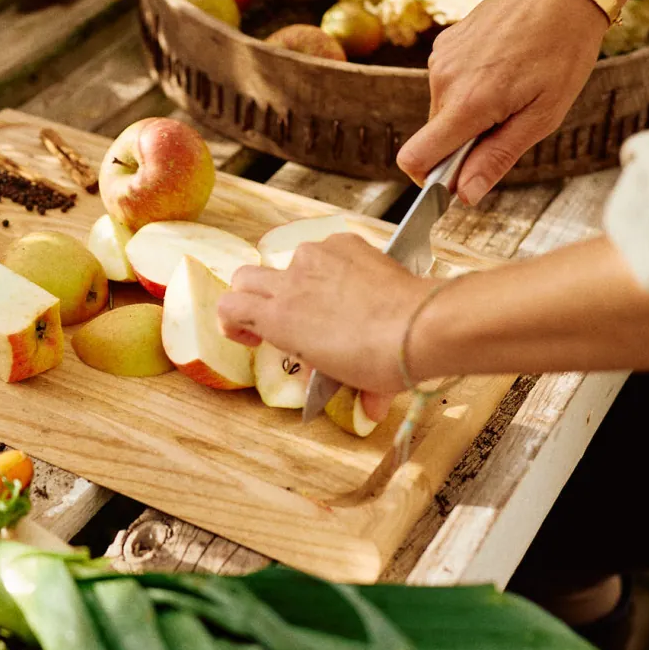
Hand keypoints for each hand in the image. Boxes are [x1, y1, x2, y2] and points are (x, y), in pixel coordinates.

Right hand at [216, 234, 435, 418]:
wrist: (420, 324)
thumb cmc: (382, 358)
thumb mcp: (353, 380)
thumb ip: (350, 390)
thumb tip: (369, 406)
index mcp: (278, 319)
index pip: (228, 307)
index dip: (233, 321)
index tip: (251, 335)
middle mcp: (289, 283)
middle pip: (245, 277)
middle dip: (254, 294)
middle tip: (280, 313)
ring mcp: (316, 258)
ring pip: (290, 262)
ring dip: (301, 280)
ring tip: (332, 299)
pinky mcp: (343, 243)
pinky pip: (326, 250)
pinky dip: (335, 265)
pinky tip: (357, 282)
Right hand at [397, 0, 607, 203]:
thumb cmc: (563, 51)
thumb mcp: (543, 116)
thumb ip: (498, 157)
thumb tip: (465, 194)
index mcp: (468, 103)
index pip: (415, 158)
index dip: (431, 179)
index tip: (459, 178)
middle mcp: (444, 80)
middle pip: (434, 136)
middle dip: (464, 142)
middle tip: (511, 120)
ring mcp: (441, 58)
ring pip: (442, 109)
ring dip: (469, 111)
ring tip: (511, 87)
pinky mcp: (444, 43)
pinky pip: (447, 82)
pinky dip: (469, 86)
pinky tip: (502, 66)